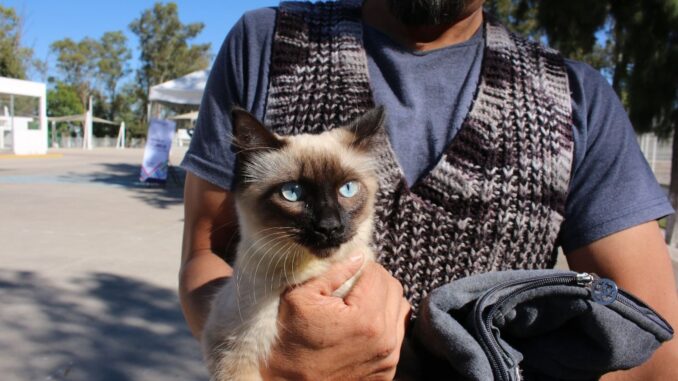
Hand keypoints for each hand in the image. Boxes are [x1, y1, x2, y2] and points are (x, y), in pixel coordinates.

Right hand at [261, 254, 410, 380]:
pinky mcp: (388, 369)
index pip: (378, 272)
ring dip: (383, 300)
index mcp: (365, 316)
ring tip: (359, 303)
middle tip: (353, 284)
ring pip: (400, 308)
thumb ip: (333, 272)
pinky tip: (363, 325)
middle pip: (393, 288)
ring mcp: (389, 356)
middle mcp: (384, 337)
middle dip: (375, 280)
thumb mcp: (300, 297)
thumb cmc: (290, 340)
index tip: (348, 270)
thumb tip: (358, 256)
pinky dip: (385, 322)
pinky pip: (398, 333)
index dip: (361, 265)